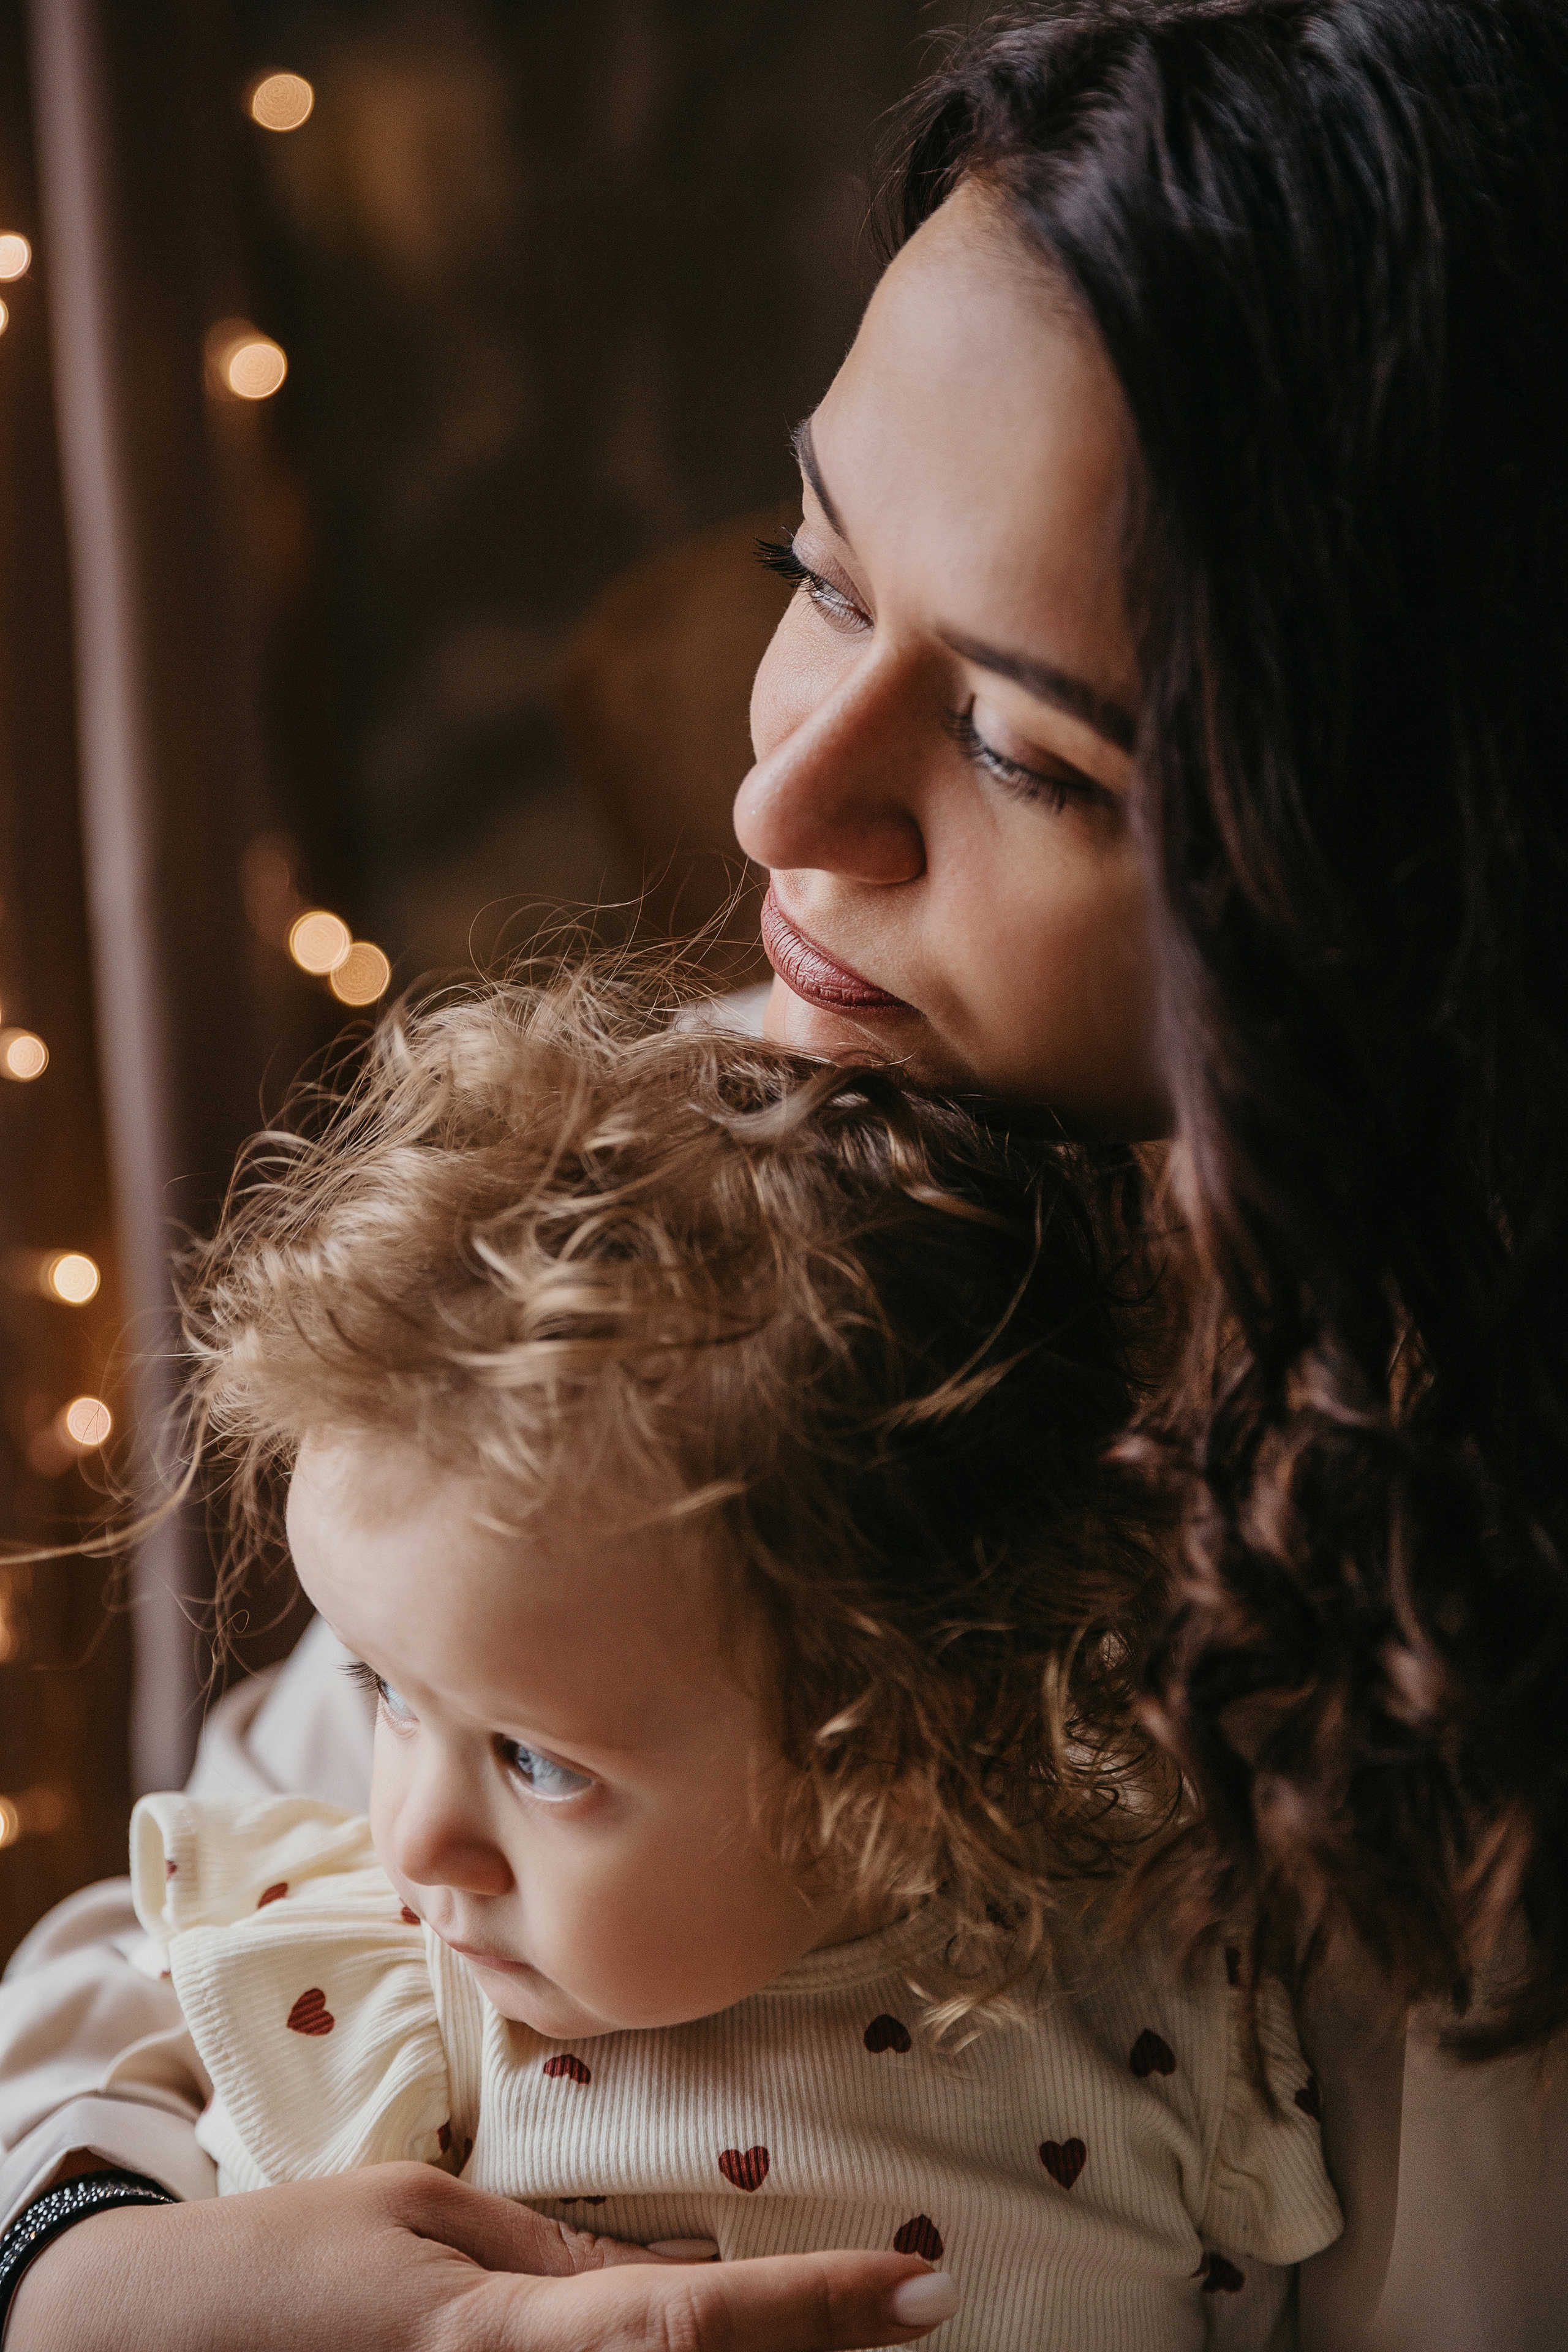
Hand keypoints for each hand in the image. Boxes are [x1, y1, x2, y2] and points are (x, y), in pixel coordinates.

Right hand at [5, 2163, 957, 2350]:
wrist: (151, 2349)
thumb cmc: (289, 2261)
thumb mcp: (429, 2217)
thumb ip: (559, 2261)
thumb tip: (673, 2283)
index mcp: (501, 2340)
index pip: (690, 2331)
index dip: (819, 2314)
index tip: (923, 2285)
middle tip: (913, 2309)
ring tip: (846, 2328)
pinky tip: (729, 2343)